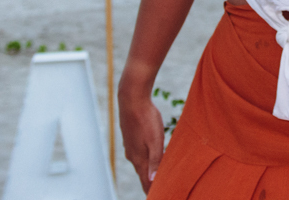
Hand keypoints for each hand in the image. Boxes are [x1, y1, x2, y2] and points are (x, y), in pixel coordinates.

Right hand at [119, 77, 164, 193]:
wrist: (131, 98)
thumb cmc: (146, 118)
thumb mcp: (155, 140)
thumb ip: (155, 160)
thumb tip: (152, 180)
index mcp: (139, 158)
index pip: (145, 181)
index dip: (152, 190)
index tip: (158, 197)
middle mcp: (132, 155)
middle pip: (142, 174)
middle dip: (150, 183)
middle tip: (158, 191)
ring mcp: (130, 146)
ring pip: (140, 163)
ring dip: (147, 172)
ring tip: (154, 178)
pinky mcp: (131, 137)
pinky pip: (139, 154)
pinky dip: (145, 160)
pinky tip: (149, 158)